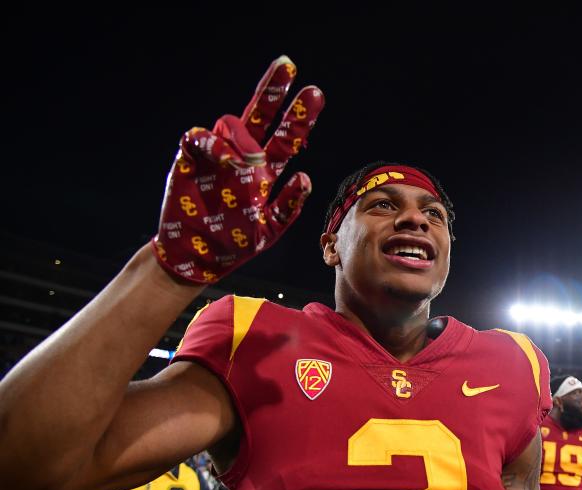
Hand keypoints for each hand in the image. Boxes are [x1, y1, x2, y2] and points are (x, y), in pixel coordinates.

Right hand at [153, 55, 324, 283]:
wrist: (197, 256)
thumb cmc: (236, 242)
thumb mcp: (269, 230)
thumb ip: (287, 207)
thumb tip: (305, 178)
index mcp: (266, 171)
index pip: (286, 138)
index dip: (299, 117)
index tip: (314, 92)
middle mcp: (244, 157)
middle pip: (260, 116)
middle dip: (273, 91)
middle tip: (287, 65)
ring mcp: (217, 155)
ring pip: (231, 125)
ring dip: (240, 139)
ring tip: (243, 167)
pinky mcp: (190, 159)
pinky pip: (200, 138)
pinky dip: (213, 144)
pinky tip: (227, 161)